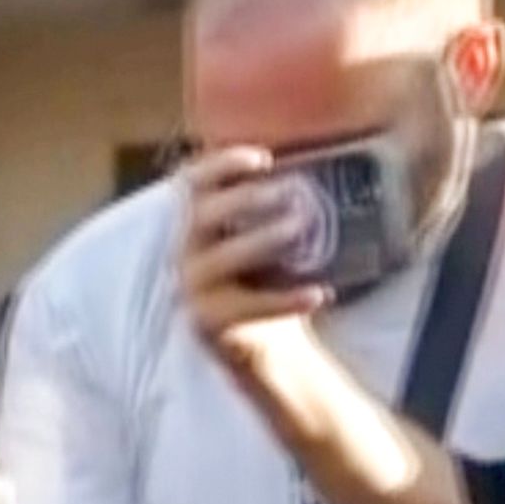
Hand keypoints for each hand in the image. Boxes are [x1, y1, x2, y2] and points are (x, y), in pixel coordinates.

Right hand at [177, 148, 335, 365]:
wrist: (257, 344)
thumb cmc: (263, 279)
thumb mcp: (261, 239)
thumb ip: (272, 208)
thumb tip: (317, 172)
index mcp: (195, 224)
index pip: (194, 182)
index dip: (222, 165)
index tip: (264, 159)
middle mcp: (185, 252)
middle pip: (203, 216)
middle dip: (246, 198)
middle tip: (291, 191)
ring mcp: (193, 289)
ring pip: (223, 258)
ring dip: (261, 238)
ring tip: (300, 228)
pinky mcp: (208, 322)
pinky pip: (249, 307)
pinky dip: (286, 300)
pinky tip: (319, 294)